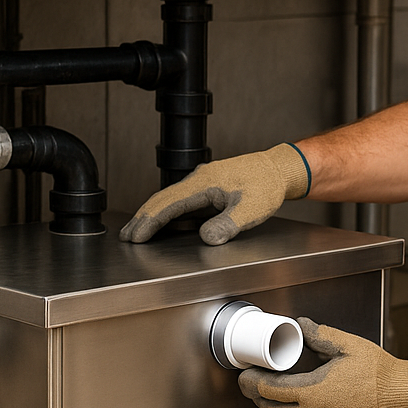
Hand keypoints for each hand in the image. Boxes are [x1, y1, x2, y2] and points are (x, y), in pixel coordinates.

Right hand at [120, 144, 309, 244]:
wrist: (279, 169)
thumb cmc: (267, 185)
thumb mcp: (251, 209)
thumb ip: (227, 224)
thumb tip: (206, 238)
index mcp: (205, 182)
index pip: (169, 203)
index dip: (150, 222)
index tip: (137, 236)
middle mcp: (199, 178)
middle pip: (162, 199)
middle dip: (143, 218)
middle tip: (127, 235)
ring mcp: (203, 182)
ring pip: (170, 199)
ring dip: (153, 215)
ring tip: (139, 231)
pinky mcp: (209, 187)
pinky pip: (181, 200)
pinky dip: (167, 212)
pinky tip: (164, 222)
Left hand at [238, 319, 407, 407]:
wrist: (399, 398)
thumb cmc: (378, 373)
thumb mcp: (347, 345)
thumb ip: (319, 335)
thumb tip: (300, 325)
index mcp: (311, 390)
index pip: (269, 389)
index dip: (252, 382)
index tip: (246, 376)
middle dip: (259, 398)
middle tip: (253, 388)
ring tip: (271, 401)